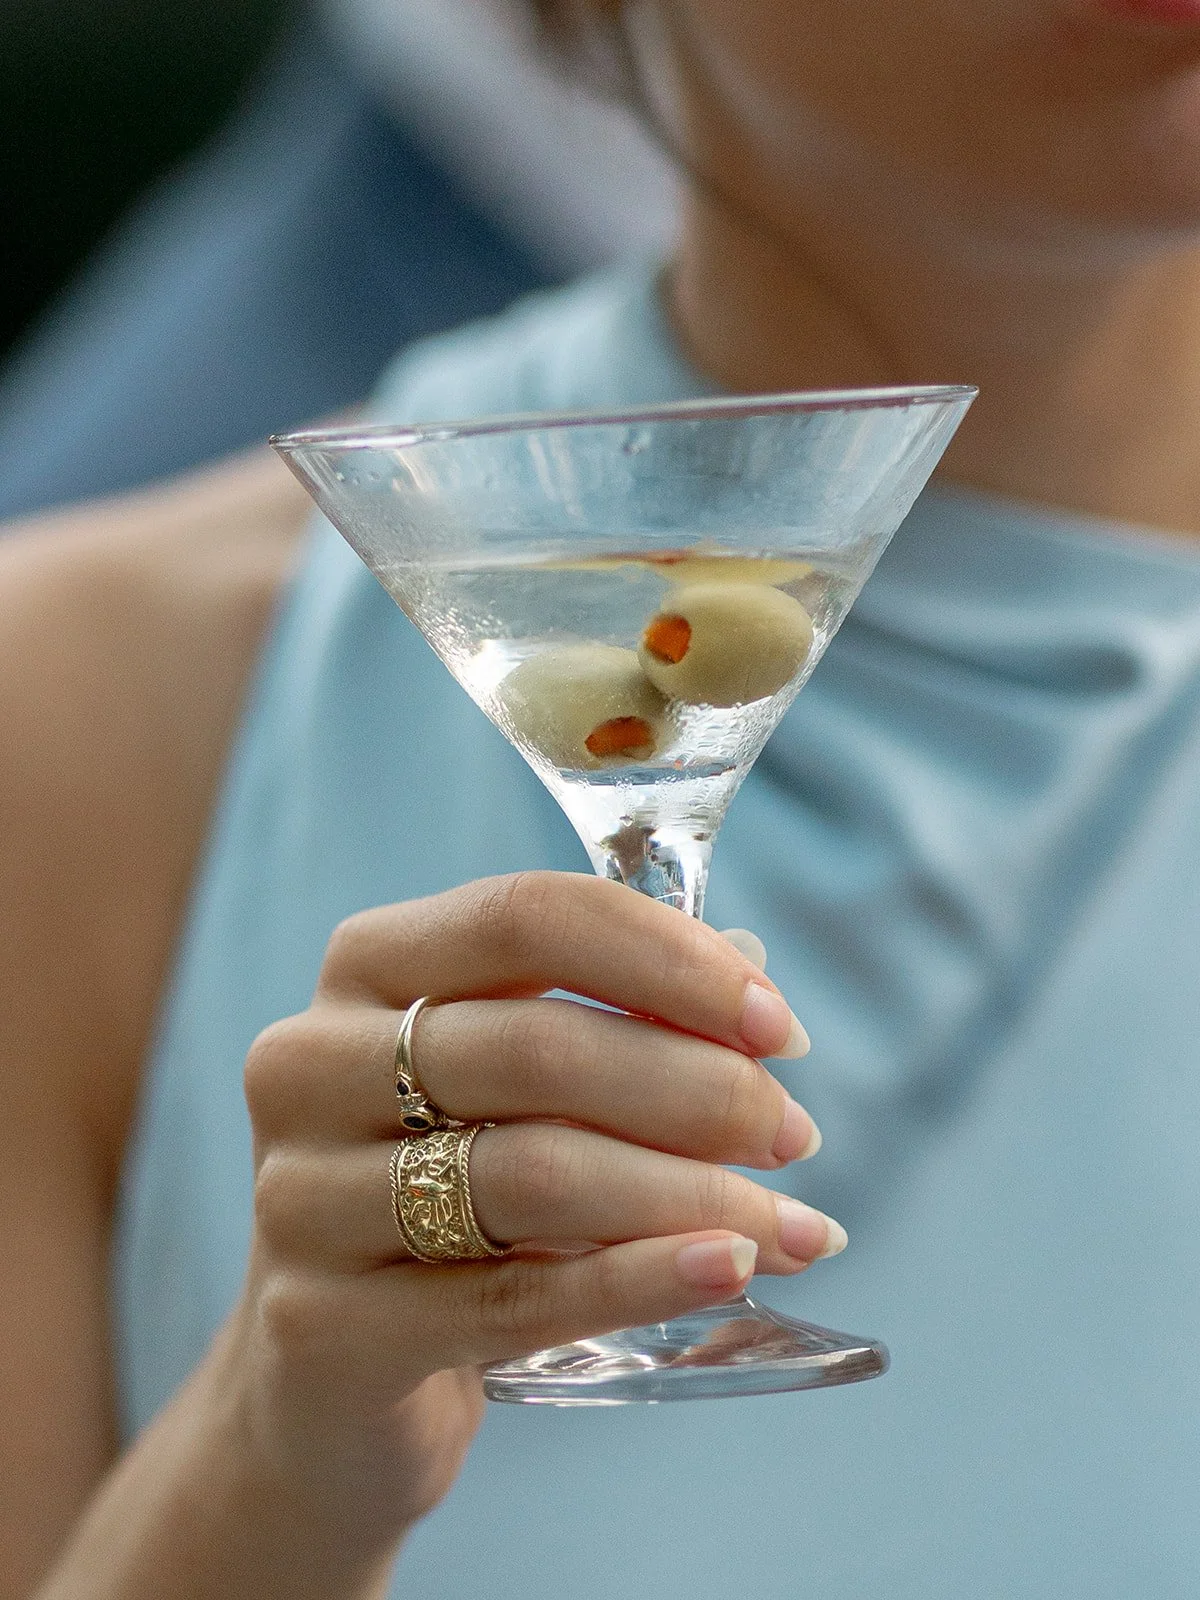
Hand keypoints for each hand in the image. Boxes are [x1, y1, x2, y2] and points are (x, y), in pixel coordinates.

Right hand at [219, 871, 839, 1563]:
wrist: (331, 1372)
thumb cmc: (447, 1188)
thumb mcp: (517, 1087)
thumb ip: (618, 1022)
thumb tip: (757, 999)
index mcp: (368, 965)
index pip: (528, 916)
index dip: (669, 960)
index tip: (777, 1026)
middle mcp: (310, 1061)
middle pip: (537, 1047)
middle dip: (698, 1089)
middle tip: (794, 1137)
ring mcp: (299, 1196)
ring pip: (531, 1173)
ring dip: (690, 1194)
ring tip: (794, 1226)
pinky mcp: (322, 1326)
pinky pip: (511, 1296)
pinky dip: (639, 1278)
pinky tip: (728, 1267)